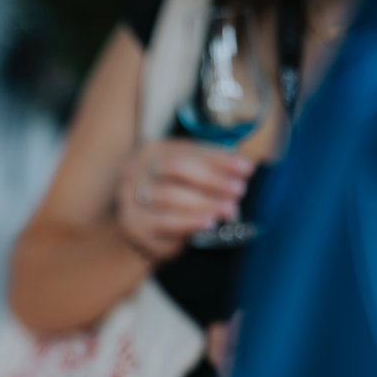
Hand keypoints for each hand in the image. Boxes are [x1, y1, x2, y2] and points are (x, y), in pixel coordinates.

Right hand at [114, 139, 253, 261]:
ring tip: (229, 209)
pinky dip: (189, 222)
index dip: (220, 159)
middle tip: (239, 191)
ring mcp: (129, 198)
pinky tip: (207, 223)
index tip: (247, 168)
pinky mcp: (133, 226)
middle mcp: (134, 171)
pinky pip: (163, 223)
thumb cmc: (170, 193)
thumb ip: (212, 165)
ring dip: (205, 203)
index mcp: (151, 151)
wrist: (139, 222)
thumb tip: (246, 166)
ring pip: (169, 197)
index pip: (188, 150)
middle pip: (176, 169)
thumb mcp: (187, 172)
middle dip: (212, 180)